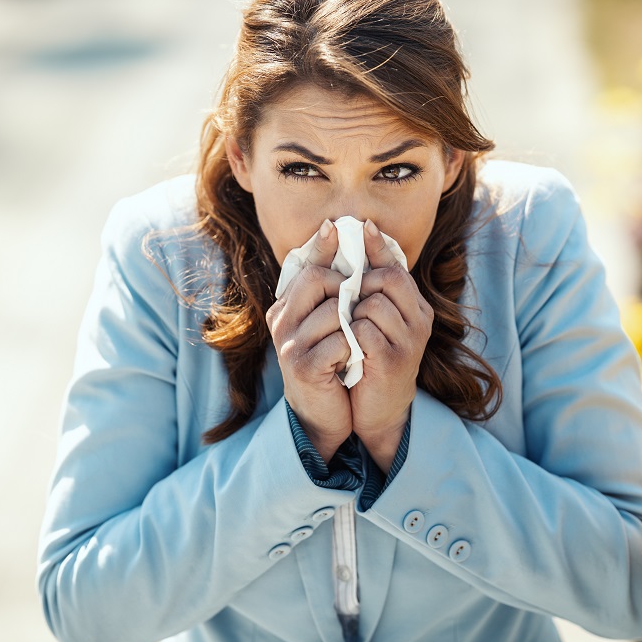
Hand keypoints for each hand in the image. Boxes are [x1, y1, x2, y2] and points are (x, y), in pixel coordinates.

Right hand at [266, 220, 352, 462]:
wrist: (322, 415)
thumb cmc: (330, 363)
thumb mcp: (328, 324)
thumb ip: (332, 289)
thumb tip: (337, 235)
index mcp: (285, 307)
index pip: (304, 266)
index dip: (321, 246)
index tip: (336, 226)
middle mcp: (281, 321)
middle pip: (316, 280)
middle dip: (347, 287)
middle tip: (360, 304)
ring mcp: (288, 345)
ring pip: (333, 310)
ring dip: (354, 321)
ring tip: (356, 336)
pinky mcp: (303, 367)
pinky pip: (339, 340)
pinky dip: (354, 346)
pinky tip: (353, 356)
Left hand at [349, 219, 433, 472]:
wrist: (378, 412)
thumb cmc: (371, 361)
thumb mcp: (376, 323)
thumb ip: (370, 290)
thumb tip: (360, 239)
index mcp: (416, 308)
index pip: (398, 267)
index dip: (379, 246)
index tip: (363, 226)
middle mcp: (419, 321)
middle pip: (387, 279)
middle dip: (359, 285)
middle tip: (344, 302)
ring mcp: (409, 342)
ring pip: (372, 304)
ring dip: (350, 313)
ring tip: (345, 329)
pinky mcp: (392, 361)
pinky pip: (362, 330)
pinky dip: (347, 334)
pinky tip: (344, 346)